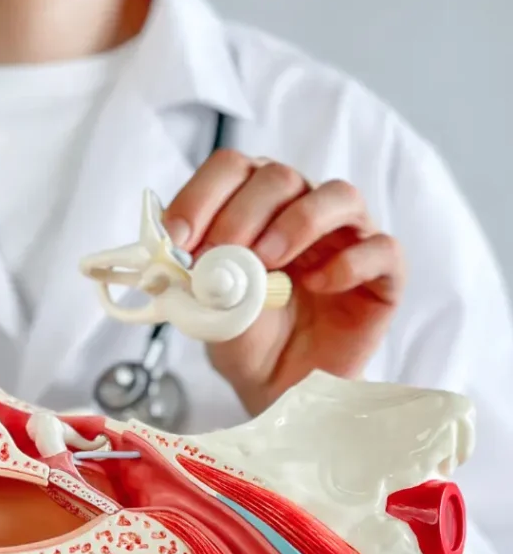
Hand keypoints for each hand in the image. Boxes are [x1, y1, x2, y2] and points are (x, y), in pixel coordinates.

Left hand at [163, 150, 404, 414]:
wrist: (277, 385)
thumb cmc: (245, 337)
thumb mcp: (206, 310)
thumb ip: (192, 281)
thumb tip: (171, 257)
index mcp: (253, 206)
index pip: (230, 169)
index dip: (201, 196)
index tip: (177, 238)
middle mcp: (302, 208)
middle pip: (280, 178)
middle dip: (242, 215)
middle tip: (221, 255)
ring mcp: (347, 236)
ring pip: (339, 196)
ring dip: (297, 223)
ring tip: (267, 262)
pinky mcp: (382, 273)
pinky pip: (381, 248)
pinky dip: (348, 262)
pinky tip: (317, 286)